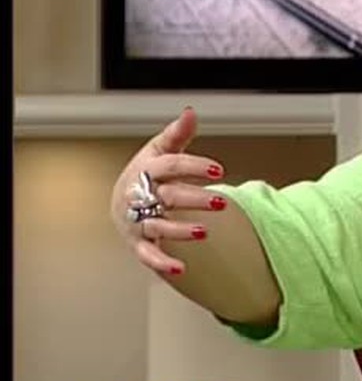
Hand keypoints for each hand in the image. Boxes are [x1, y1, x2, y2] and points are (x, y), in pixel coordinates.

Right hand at [109, 107, 227, 274]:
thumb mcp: (160, 150)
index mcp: (146, 170)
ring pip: (158, 225)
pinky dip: (163, 262)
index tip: (219, 168)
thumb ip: (178, 134)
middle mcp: (139, 196)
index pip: (170, 165)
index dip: (194, 166)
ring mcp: (138, 220)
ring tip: (204, 231)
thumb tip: (191, 112)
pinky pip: (148, 254)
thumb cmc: (147, 174)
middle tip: (221, 200)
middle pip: (168, 196)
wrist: (122, 202)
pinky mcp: (138, 242)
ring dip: (180, 230)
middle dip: (194, 198)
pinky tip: (181, 268)